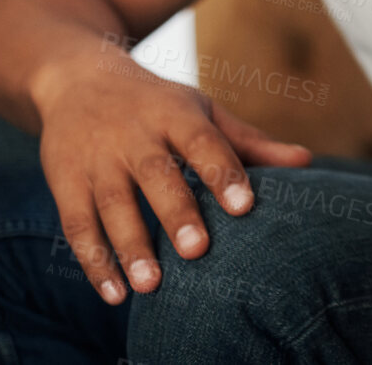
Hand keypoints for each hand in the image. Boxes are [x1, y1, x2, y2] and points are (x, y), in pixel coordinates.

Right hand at [33, 48, 312, 303]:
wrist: (78, 78)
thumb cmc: (158, 104)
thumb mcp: (203, 112)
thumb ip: (249, 142)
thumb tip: (307, 162)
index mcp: (175, 114)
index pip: (203, 142)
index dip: (223, 173)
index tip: (245, 207)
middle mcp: (134, 134)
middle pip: (155, 174)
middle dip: (175, 212)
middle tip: (197, 251)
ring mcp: (96, 158)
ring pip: (111, 204)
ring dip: (129, 246)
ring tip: (151, 285)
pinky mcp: (64, 179)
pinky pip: (76, 223)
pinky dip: (93, 260)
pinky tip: (114, 293)